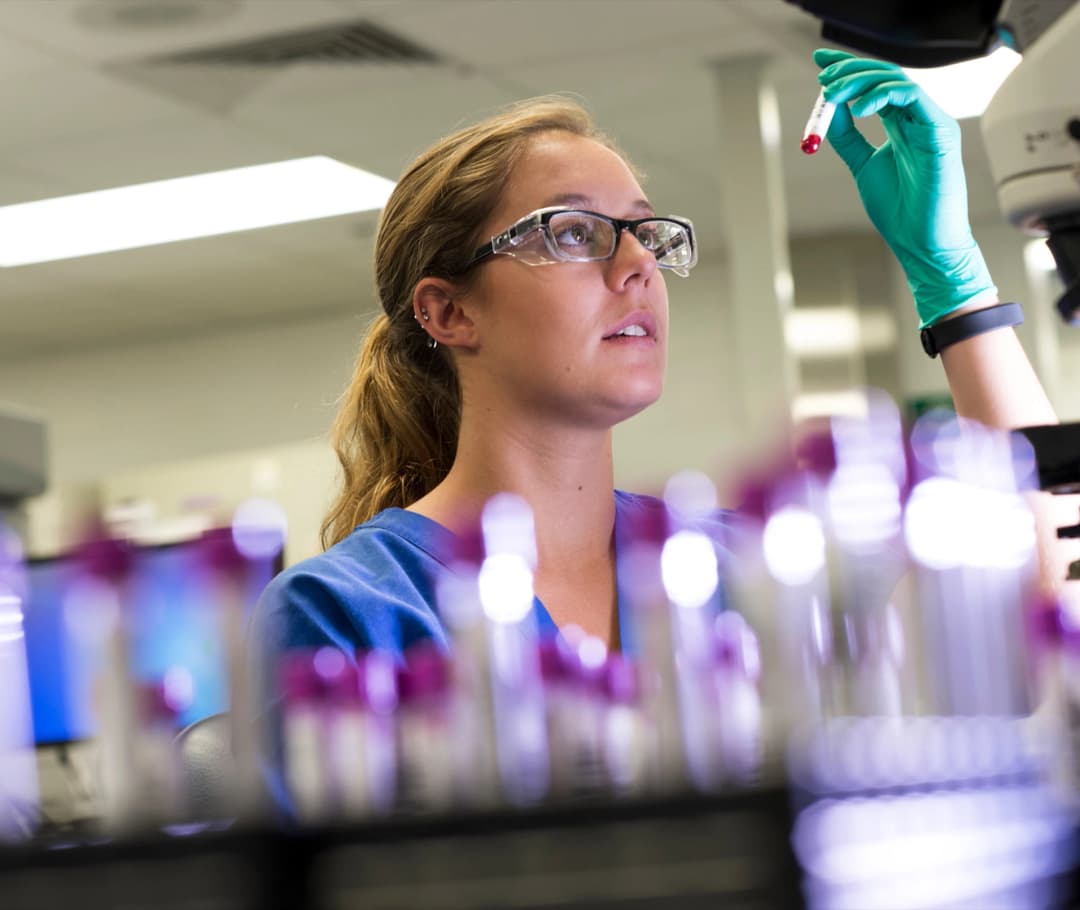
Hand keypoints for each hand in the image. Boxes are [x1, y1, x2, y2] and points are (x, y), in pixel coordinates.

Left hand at [813, 48, 996, 327]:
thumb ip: (848, 138)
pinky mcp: (942, 133)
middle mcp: (918, 119)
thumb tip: (828, 111)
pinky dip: (884, 96)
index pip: (875, 85)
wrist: (921, 244)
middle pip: (885, 76)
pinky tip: (859, 110)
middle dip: (850, 71)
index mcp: (901, 124)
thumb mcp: (863, 166)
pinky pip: (914, 99)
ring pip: (898, 81)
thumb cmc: (899, 211)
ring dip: (861, 82)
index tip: (819, 65)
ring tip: (832, 94)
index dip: (848, 70)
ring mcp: (932, 123)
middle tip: (823, 77)